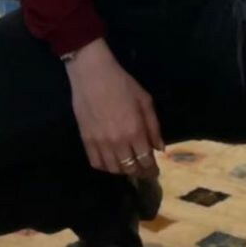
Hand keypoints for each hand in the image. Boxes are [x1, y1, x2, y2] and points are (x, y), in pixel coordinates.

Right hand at [66, 39, 163, 179]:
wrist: (92, 74)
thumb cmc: (122, 84)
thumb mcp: (145, 100)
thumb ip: (153, 126)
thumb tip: (159, 148)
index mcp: (135, 131)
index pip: (146, 161)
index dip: (152, 170)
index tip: (155, 171)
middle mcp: (118, 142)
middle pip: (130, 168)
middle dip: (139, 172)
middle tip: (143, 169)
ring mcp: (100, 143)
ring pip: (113, 169)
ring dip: (123, 171)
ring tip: (127, 165)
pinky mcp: (86, 140)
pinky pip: (96, 163)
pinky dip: (105, 167)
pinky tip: (111, 162)